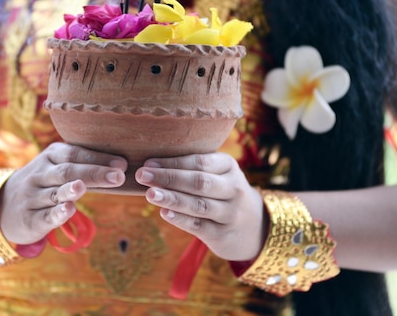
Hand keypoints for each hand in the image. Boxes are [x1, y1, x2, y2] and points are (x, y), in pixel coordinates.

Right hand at [0, 142, 125, 244]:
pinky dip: (57, 213)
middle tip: (117, 176)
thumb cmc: (44, 182)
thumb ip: (83, 164)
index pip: (75, 154)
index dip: (98, 158)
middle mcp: (39, 174)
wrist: (3, 205)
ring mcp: (32, 197)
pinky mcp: (29, 219)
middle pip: (68, 172)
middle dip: (94, 173)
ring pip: (54, 193)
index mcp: (51, 156)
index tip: (122, 164)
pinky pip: (45, 215)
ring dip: (70, 190)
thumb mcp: (57, 167)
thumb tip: (122, 164)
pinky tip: (69, 210)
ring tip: (84, 187)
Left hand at [135, 153, 266, 260]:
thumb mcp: (218, 175)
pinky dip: (181, 219)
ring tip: (150, 194)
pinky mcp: (223, 234)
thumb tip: (152, 164)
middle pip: (199, 182)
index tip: (148, 162)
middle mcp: (233, 188)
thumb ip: (192, 168)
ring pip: (199, 204)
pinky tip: (164, 213)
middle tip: (142, 175)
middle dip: (168, 178)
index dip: (173, 162)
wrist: (253, 227)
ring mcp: (230, 213)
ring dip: (173, 198)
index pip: (199, 162)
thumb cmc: (223, 193)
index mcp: (229, 166)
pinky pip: (200, 225)